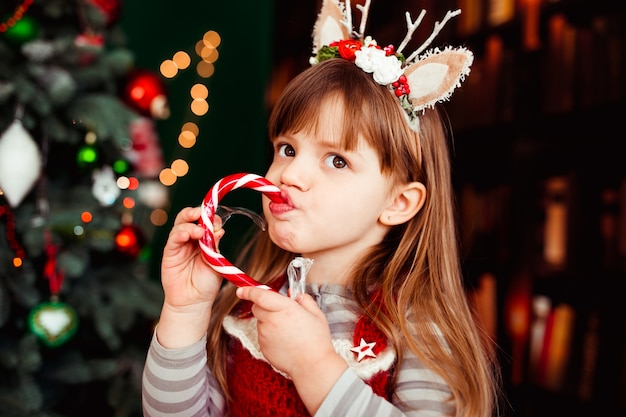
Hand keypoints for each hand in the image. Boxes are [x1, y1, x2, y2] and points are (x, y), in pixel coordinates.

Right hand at [161, 206, 223, 307]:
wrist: (194, 302)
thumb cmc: (206, 284)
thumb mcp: (216, 262)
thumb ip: (215, 246)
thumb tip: (219, 230)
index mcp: (204, 240)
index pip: (206, 222)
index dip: (211, 218)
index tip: (218, 222)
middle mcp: (191, 240)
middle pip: (189, 218)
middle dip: (195, 212)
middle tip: (202, 213)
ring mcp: (180, 245)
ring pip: (180, 225)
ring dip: (189, 224)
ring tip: (199, 231)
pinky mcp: (170, 253)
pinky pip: (173, 239)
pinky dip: (179, 234)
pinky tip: (186, 235)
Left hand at [236, 286, 347, 412]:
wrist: (312, 366)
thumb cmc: (316, 340)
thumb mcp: (316, 314)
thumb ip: (304, 300)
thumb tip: (294, 295)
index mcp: (286, 309)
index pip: (260, 296)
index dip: (249, 291)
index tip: (241, 289)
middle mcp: (272, 321)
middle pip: (257, 307)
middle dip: (263, 305)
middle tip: (279, 310)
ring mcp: (266, 335)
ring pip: (260, 321)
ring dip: (268, 321)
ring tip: (287, 330)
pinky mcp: (263, 347)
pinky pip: (262, 335)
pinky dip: (269, 334)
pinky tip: (284, 341)